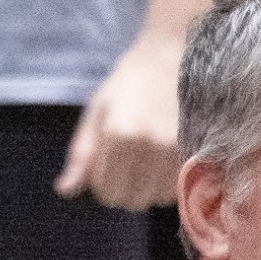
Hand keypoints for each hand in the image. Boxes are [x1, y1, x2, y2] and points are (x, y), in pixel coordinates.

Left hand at [55, 29, 182, 209]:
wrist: (169, 59)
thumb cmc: (127, 85)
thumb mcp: (96, 114)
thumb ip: (81, 154)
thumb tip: (65, 190)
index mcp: (119, 134)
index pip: (106, 192)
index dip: (103, 183)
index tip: (107, 164)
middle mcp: (149, 145)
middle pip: (131, 200)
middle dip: (125, 189)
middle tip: (127, 163)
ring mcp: (175, 149)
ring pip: (155, 199)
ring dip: (148, 189)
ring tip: (147, 161)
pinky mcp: (195, 151)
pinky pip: (176, 191)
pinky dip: (167, 185)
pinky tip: (164, 163)